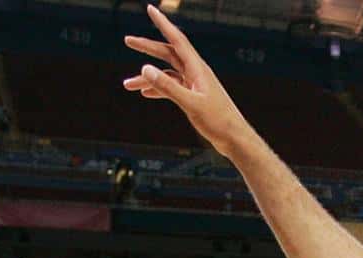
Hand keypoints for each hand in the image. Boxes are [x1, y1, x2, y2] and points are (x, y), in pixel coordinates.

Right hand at [122, 5, 256, 158]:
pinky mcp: (195, 96)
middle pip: (168, 53)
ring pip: (167, 73)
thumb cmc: (219, 121)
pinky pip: (172, 87)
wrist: (235, 139)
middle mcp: (196, 73)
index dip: (163, 23)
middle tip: (127, 40)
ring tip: (127, 85)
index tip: (151, 8)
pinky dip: (158, 88)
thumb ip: (168, 86)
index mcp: (198, 69)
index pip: (177, 40)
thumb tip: (146, 68)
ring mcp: (195, 84)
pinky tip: (145, 94)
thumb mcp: (190, 103)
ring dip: (148, 77)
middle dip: (148, 47)